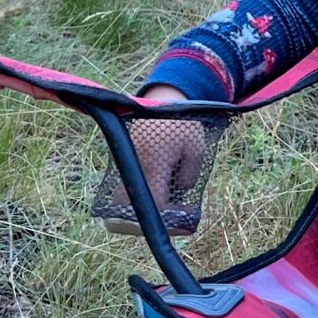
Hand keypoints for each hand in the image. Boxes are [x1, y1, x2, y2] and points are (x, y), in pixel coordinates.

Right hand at [129, 85, 206, 213]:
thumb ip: (188, 177)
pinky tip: (157, 185)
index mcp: (154, 163)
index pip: (153, 203)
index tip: (181, 215)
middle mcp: (134, 165)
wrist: (164, 100)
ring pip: (122, 197)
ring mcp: (124, 162)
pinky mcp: (120, 159)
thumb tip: (178, 193)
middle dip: (146, 215)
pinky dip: (137, 191)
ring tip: (164, 197)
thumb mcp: (197, 151)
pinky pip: (124, 184)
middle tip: (168, 212)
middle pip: (128, 206)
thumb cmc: (183, 126)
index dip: (166, 217)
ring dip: (140, 203)